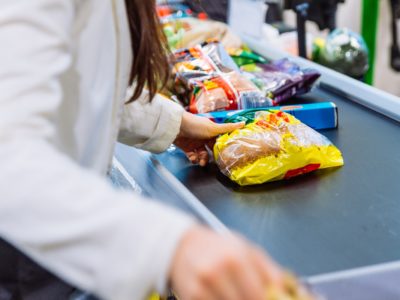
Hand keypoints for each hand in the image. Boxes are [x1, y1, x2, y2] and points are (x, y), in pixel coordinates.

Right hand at [169, 226, 283, 299]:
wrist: (183, 246)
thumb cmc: (220, 248)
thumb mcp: (248, 250)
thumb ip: (271, 272)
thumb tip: (295, 293)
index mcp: (236, 259)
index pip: (259, 297)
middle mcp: (217, 274)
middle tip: (250, 295)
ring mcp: (201, 288)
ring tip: (235, 293)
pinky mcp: (190, 298)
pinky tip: (223, 296)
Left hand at [175, 112, 243, 165]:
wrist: (175, 127)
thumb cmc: (195, 125)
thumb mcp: (213, 128)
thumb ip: (228, 128)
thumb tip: (244, 123)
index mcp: (211, 131)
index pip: (219, 141)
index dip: (221, 148)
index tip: (225, 155)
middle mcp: (203, 137)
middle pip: (210, 150)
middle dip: (210, 157)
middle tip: (211, 161)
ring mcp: (194, 143)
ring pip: (202, 155)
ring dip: (202, 160)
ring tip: (200, 162)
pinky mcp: (186, 148)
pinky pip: (193, 157)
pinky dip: (193, 159)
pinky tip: (193, 159)